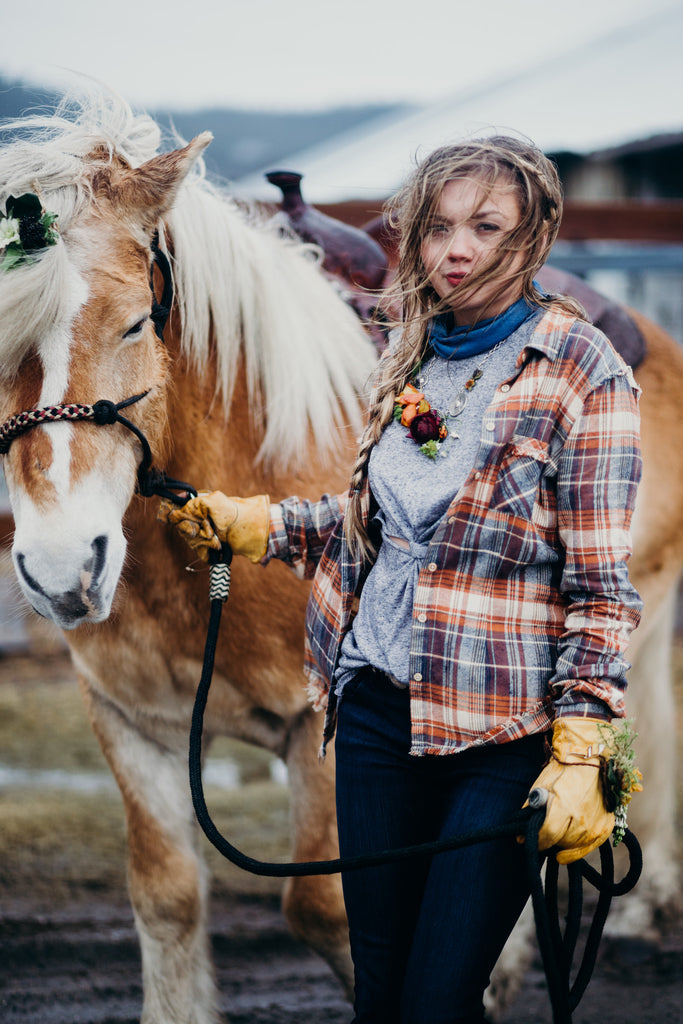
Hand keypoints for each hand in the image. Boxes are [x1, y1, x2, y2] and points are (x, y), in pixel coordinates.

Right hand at [158, 491, 269, 562]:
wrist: (249, 530)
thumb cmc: (233, 512)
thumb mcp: (212, 502)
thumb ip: (192, 505)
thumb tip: (173, 514)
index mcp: (197, 505)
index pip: (174, 511)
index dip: (173, 516)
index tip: (173, 519)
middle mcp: (198, 519)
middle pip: (182, 528)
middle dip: (194, 530)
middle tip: (208, 530)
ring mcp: (203, 532)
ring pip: (191, 541)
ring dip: (204, 541)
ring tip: (217, 538)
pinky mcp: (209, 546)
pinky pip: (199, 551)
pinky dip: (207, 550)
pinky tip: (218, 546)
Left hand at [524, 718, 614, 863]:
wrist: (591, 759)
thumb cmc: (564, 769)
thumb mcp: (541, 784)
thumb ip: (531, 808)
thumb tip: (522, 829)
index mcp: (564, 805)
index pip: (548, 833)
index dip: (537, 839)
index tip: (525, 840)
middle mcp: (581, 818)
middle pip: (560, 842)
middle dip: (548, 839)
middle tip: (541, 833)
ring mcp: (595, 824)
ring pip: (573, 845)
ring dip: (562, 843)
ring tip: (555, 834)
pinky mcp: (605, 826)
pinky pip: (589, 846)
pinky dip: (577, 850)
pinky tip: (565, 853)